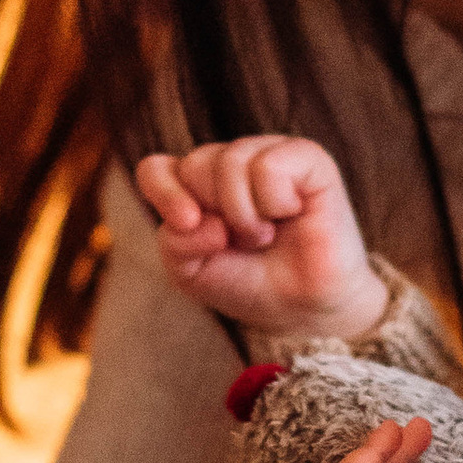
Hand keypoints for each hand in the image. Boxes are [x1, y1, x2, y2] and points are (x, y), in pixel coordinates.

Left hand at [136, 136, 386, 345]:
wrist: (302, 309)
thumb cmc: (248, 283)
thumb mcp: (191, 272)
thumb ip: (174, 241)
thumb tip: (196, 216)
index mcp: (196, 184)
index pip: (156, 168)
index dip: (163, 192)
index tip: (185, 224)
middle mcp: (230, 162)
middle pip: (195, 164)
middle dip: (215, 215)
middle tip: (242, 241)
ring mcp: (268, 154)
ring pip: (230, 162)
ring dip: (246, 216)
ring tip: (265, 234)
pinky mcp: (307, 157)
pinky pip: (268, 166)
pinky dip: (274, 203)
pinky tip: (291, 214)